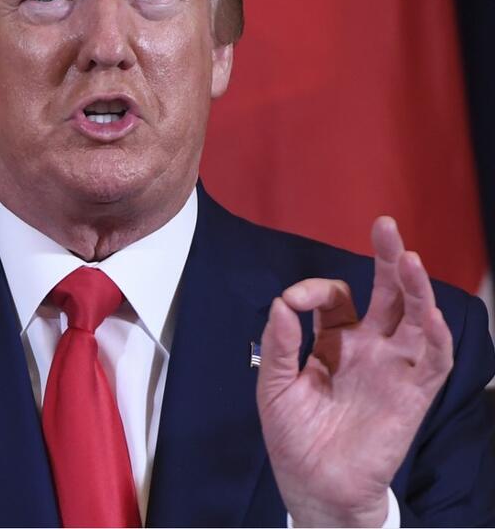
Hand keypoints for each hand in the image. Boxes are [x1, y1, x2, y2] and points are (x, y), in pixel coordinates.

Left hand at [256, 217, 452, 526]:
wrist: (314, 483)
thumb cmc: (293, 435)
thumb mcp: (275, 385)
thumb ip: (280, 344)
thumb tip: (281, 304)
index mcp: (334, 341)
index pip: (335, 297)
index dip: (314, 290)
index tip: (292, 301)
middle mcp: (368, 347)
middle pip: (387, 293)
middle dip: (388, 259)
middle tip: (386, 226)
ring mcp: (392, 368)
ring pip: (415, 318)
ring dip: (416, 288)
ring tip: (408, 257)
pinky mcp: (412, 393)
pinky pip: (433, 359)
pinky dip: (435, 334)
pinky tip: (428, 311)